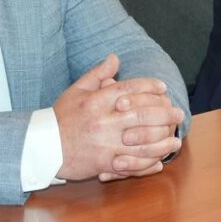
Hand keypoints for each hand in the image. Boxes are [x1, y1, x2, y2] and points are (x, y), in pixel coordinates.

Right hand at [53, 54, 184, 180]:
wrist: (42, 146)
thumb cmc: (60, 117)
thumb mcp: (76, 90)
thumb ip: (97, 73)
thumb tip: (115, 57)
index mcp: (97, 101)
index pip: (129, 89)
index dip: (149, 87)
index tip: (163, 88)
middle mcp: (103, 120)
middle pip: (141, 114)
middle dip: (164, 113)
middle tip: (178, 113)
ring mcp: (104, 143)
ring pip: (141, 142)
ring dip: (162, 141)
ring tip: (176, 140)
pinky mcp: (103, 163)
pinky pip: (130, 164)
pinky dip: (147, 164)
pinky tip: (159, 161)